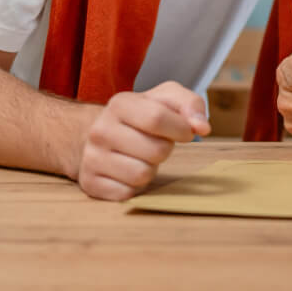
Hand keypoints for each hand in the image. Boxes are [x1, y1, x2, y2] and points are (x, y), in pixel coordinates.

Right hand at [74, 81, 210, 200]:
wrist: (100, 135)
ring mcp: (92, 158)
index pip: (157, 118)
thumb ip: (190, 104)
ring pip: (142, 175)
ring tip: (141, 157)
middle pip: (155, 151)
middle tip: (155, 143)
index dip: (180, 128)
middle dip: (165, 149)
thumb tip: (202, 127)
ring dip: (150, 169)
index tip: (185, 132)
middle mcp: (100, 130)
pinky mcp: (90, 183)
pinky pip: (127, 193)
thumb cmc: (141, 116)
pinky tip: (127, 171)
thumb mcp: (166, 99)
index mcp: (119, 104)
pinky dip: (134, 186)